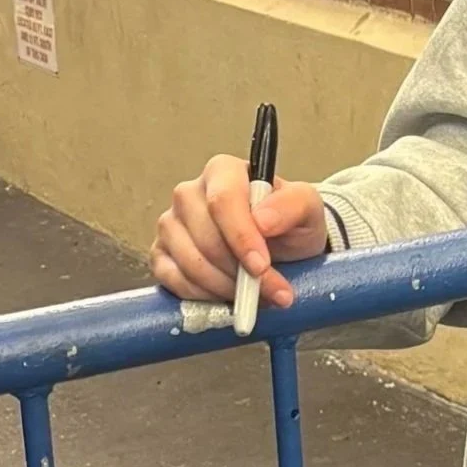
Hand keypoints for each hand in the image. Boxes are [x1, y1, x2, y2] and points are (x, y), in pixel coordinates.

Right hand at [150, 155, 329, 309]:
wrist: (281, 246)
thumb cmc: (289, 222)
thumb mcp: (306, 207)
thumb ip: (292, 205)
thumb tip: (262, 220)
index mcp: (223, 171)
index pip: (223, 200)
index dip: (241, 237)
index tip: (261, 265)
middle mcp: (189, 193)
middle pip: (206, 237)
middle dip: (240, 271)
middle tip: (271, 289)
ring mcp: (171, 224)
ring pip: (191, 262)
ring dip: (226, 286)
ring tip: (256, 294)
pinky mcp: (161, 254)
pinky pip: (174, 280)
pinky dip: (205, 295)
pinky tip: (229, 295)